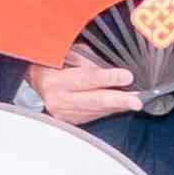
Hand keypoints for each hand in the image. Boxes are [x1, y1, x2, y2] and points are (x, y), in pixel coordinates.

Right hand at [28, 54, 143, 126]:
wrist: (36, 81)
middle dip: (119, 100)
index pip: (87, 79)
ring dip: (118, 106)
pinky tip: (121, 105)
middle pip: (95, 100)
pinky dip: (109, 109)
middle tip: (137, 100)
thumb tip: (111, 69)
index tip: (127, 76)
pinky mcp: (71, 120)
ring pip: (97, 110)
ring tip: (135, 101)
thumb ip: (87, 61)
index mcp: (55, 81)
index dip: (109, 78)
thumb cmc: (53, 62)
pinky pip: (94, 115)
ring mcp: (64, 114)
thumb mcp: (67, 54)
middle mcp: (58, 100)